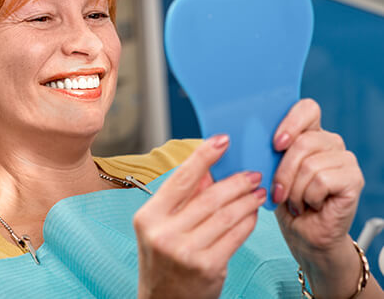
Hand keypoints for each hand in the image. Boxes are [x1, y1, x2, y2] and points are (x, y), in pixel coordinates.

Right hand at [134, 135, 266, 298]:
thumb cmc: (164, 261)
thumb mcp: (162, 227)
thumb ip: (183, 199)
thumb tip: (210, 170)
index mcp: (148, 217)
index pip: (180, 179)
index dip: (204, 156)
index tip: (222, 140)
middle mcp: (164, 233)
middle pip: (209, 197)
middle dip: (236, 181)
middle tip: (252, 173)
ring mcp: (186, 252)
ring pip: (226, 215)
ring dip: (247, 200)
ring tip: (258, 191)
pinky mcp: (208, 268)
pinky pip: (235, 236)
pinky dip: (248, 221)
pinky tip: (253, 214)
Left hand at [271, 98, 365, 297]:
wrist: (303, 234)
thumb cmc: (284, 201)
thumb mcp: (269, 170)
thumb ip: (266, 150)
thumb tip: (245, 136)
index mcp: (309, 133)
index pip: (307, 108)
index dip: (291, 122)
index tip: (275, 144)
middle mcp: (330, 142)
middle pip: (303, 141)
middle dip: (283, 171)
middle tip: (278, 191)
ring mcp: (344, 159)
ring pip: (310, 164)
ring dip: (294, 189)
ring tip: (295, 201)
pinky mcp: (353, 179)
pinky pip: (323, 180)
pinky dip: (309, 197)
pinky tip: (311, 205)